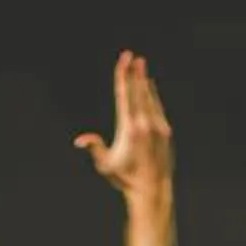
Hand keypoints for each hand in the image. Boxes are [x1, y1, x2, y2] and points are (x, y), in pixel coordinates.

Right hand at [76, 52, 172, 202]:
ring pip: (150, 98)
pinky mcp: (166, 132)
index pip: (124, 95)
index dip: (123, 76)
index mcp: (129, 128)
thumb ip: (95, 148)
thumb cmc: (125, 178)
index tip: (124, 60)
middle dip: (135, 73)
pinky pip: (157, 107)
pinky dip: (153, 95)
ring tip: (141, 66)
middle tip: (134, 56)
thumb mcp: (106, 165)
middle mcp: (145, 123)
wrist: (152, 189)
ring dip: (144, 81)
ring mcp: (157, 126)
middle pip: (139, 91)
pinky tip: (150, 88)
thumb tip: (80, 140)